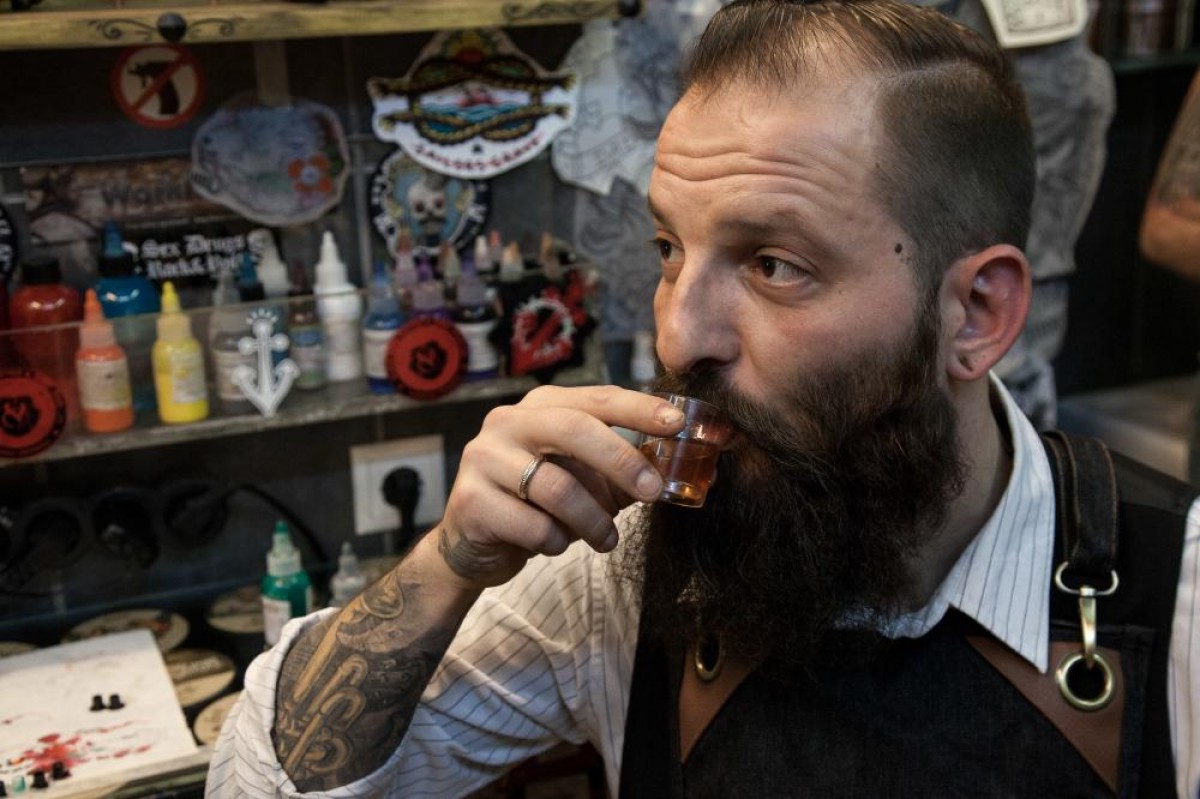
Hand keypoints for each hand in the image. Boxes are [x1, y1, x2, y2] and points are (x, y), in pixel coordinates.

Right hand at [435, 385, 684, 588]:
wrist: (473, 545)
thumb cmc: (538, 504)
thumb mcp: (586, 481)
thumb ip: (627, 470)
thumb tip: (687, 470)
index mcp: (540, 407)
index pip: (596, 398)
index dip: (638, 408)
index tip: (676, 423)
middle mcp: (507, 422)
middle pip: (573, 429)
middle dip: (620, 460)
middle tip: (651, 490)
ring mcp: (483, 458)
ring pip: (556, 487)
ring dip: (592, 520)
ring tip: (606, 539)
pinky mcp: (470, 500)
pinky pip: (533, 526)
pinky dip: (556, 542)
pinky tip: (553, 543)